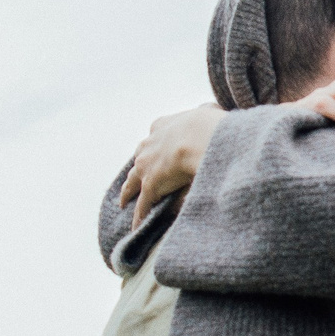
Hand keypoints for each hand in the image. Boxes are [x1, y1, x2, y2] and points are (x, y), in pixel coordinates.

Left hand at [121, 104, 224, 226]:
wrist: (199, 137)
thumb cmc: (207, 125)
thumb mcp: (207, 112)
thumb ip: (207, 112)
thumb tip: (211, 110)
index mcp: (160, 126)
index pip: (153, 137)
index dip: (154, 145)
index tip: (156, 150)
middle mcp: (148, 145)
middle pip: (138, 159)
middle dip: (137, 169)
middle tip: (134, 178)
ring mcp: (146, 166)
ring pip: (132, 182)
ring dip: (128, 193)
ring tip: (124, 202)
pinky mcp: (150, 185)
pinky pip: (142, 204)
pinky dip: (139, 215)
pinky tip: (136, 225)